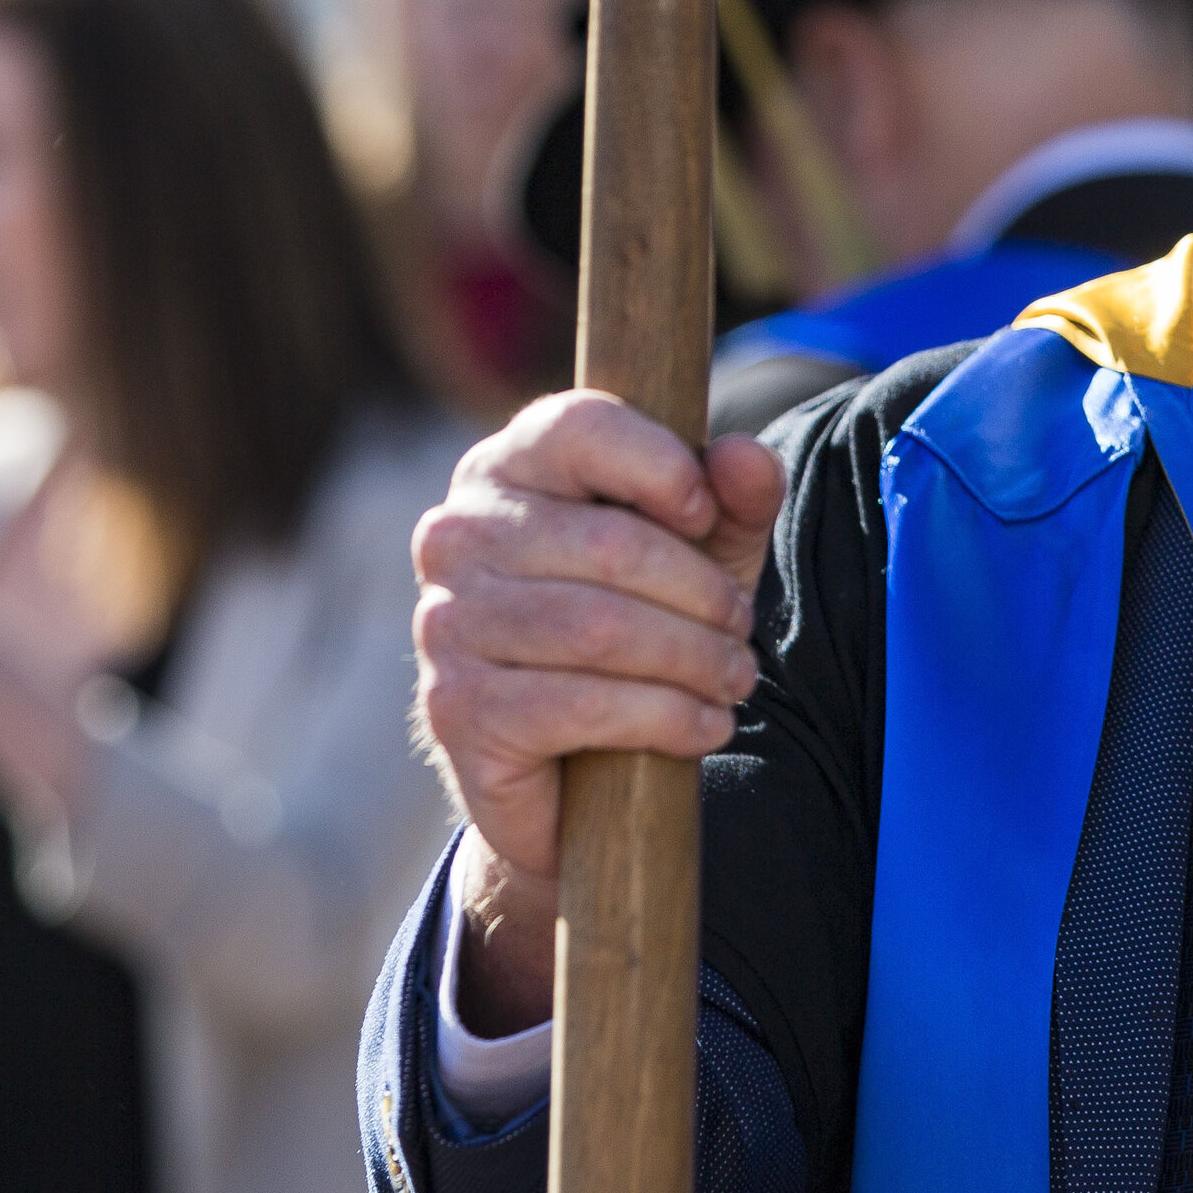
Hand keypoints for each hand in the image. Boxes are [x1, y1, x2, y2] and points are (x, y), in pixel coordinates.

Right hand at [411, 392, 783, 1028]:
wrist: (566, 766)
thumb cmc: (636, 622)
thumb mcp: (701, 551)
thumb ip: (732, 496)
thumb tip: (746, 458)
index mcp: (507, 465)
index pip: (579, 427)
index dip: (660, 466)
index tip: (707, 517)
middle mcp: (457, 533)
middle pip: (610, 545)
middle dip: (702, 595)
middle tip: (743, 631)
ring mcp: (445, 621)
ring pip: (599, 629)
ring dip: (693, 661)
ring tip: (736, 681)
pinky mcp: (456, 708)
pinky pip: (580, 706)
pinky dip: (663, 718)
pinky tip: (704, 726)